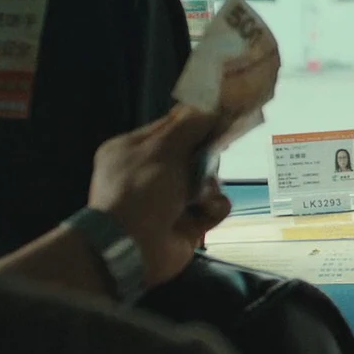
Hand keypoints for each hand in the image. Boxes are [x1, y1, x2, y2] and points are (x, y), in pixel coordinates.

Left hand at [90, 106, 234, 285]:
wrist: (131, 248)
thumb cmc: (141, 190)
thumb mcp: (162, 149)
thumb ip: (189, 125)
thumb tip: (210, 105)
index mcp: (135, 149)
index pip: (172, 127)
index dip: (196, 120)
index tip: (222, 114)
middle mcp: (152, 172)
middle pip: (193, 153)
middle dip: (207, 154)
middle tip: (218, 150)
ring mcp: (170, 199)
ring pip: (208, 180)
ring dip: (210, 185)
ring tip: (201, 194)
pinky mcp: (188, 223)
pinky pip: (213, 206)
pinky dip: (213, 208)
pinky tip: (204, 211)